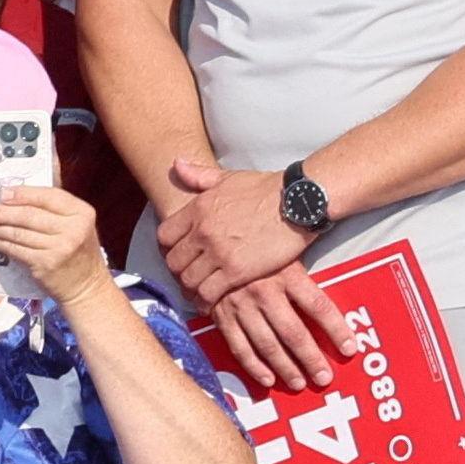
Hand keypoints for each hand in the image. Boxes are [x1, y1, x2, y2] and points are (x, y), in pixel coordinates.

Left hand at [0, 185, 116, 312]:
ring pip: (19, 233)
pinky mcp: (45, 264)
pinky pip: (16, 249)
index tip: (2, 193)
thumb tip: (17, 197)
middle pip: (29, 215)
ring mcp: (59, 247)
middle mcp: (73, 228)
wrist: (86, 284)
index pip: (49, 196)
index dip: (24, 194)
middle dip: (1, 212)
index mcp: (82, 212)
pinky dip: (0, 243)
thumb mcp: (77, 224)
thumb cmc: (77, 249)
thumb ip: (55, 210)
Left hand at [157, 158, 309, 307]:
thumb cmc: (267, 189)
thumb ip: (199, 175)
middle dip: (180, 270)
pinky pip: (208, 293)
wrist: (300, 201)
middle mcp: (203, 231)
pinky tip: (211, 300)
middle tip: (190, 275)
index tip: (180, 254)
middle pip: (173, 262)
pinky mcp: (237, 271)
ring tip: (199, 291)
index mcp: (198, 208)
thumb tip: (177, 163)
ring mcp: (219, 253)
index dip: (168, 248)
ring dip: (192, 288)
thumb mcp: (229, 177)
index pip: (163, 236)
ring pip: (187, 280)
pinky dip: (206, 300)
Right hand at [209, 260, 352, 391]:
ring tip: (300, 383)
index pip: (319, 306)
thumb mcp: (286, 250)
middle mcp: (266, 293)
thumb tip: (331, 270)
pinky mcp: (223, 318)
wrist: (212, 247)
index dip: (336, 329)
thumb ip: (307, 267)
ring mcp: (243, 307)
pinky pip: (240, 347)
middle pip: (294, 332)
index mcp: (288, 274)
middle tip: (324, 378)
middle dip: (311, 358)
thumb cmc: (257, 247)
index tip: (350, 348)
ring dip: (285, 368)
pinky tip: (268, 379)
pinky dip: (254, 366)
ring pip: (268, 345)